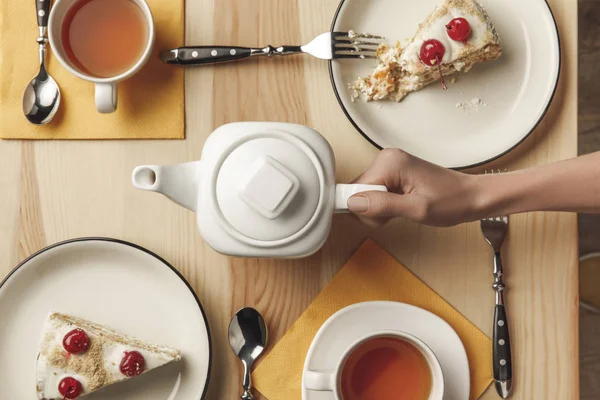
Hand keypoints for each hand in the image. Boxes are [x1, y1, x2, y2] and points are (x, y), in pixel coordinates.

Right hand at [347, 149, 481, 226]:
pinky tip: (401, 205)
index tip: (384, 214)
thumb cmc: (451, 201)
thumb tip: (353, 203)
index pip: (355, 189)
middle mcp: (386, 158)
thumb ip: (383, 205)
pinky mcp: (392, 172)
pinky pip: (374, 192)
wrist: (471, 196)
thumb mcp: (417, 209)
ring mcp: (389, 164)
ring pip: (364, 194)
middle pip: (357, 191)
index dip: (366, 208)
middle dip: (373, 210)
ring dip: (379, 209)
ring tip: (404, 208)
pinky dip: (384, 204)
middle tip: (399, 213)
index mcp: (390, 162)